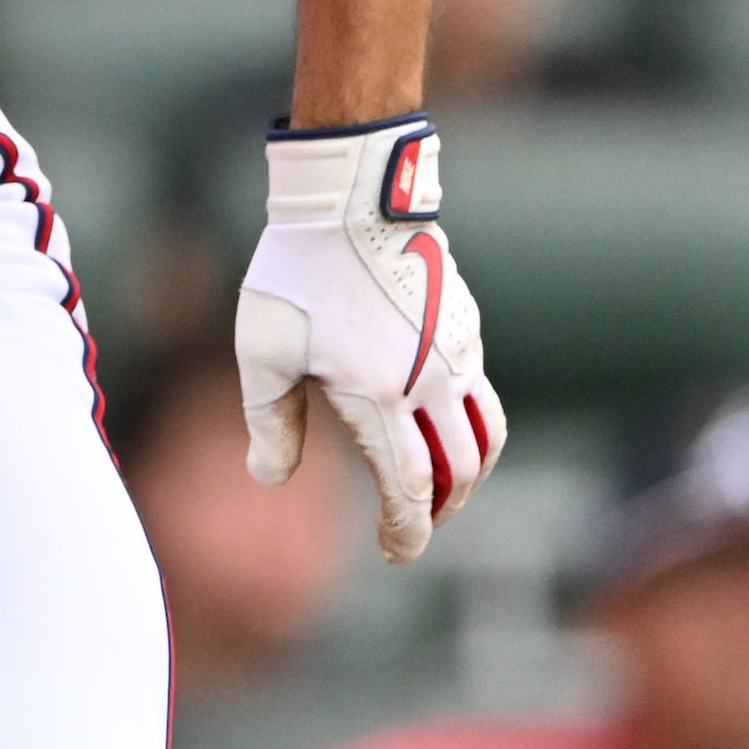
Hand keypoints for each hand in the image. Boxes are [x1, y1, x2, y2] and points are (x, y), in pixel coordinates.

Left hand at [235, 114, 505, 563]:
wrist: (353, 195)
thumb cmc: (297, 272)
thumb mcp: (263, 351)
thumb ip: (268, 421)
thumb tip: (270, 477)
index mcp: (380, 395)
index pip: (409, 488)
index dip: (407, 531)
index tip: (396, 553)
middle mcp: (433, 380)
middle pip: (459, 472)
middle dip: (439, 510)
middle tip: (412, 526)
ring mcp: (459, 352)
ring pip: (485, 436)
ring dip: (466, 474)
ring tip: (436, 487)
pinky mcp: (468, 326)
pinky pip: (481, 393)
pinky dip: (468, 426)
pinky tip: (434, 422)